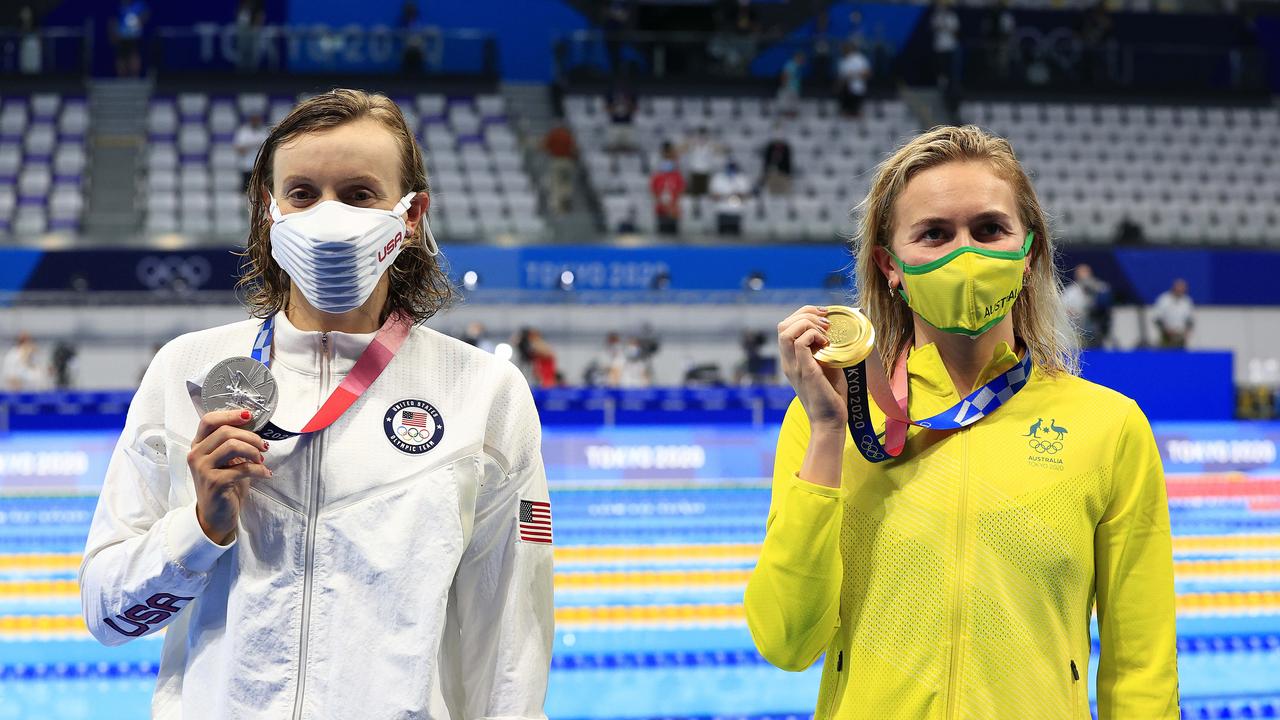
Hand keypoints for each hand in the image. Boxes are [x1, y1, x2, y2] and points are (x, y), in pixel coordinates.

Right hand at [188, 409, 271, 544]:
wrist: (216, 515)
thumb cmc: (224, 485)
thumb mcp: (226, 461)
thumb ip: (231, 443)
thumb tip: (253, 426)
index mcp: (198, 445)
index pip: (209, 420)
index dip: (230, 415)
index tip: (249, 416)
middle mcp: (196, 455)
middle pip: (225, 432)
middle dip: (251, 436)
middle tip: (264, 447)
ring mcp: (203, 468)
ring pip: (232, 445)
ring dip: (254, 451)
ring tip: (262, 460)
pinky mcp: (214, 482)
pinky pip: (242, 468)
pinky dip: (259, 469)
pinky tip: (266, 474)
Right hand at [777, 306, 847, 432]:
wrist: (829, 420)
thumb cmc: (830, 395)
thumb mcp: (825, 366)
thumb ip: (822, 351)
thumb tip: (832, 332)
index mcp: (791, 359)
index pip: (785, 327)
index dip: (803, 314)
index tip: (824, 316)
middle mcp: (788, 361)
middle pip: (782, 325)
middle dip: (805, 314)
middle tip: (825, 321)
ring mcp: (794, 366)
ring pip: (786, 331)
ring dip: (808, 324)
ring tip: (825, 331)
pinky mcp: (805, 371)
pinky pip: (801, 343)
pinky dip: (814, 335)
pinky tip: (827, 344)